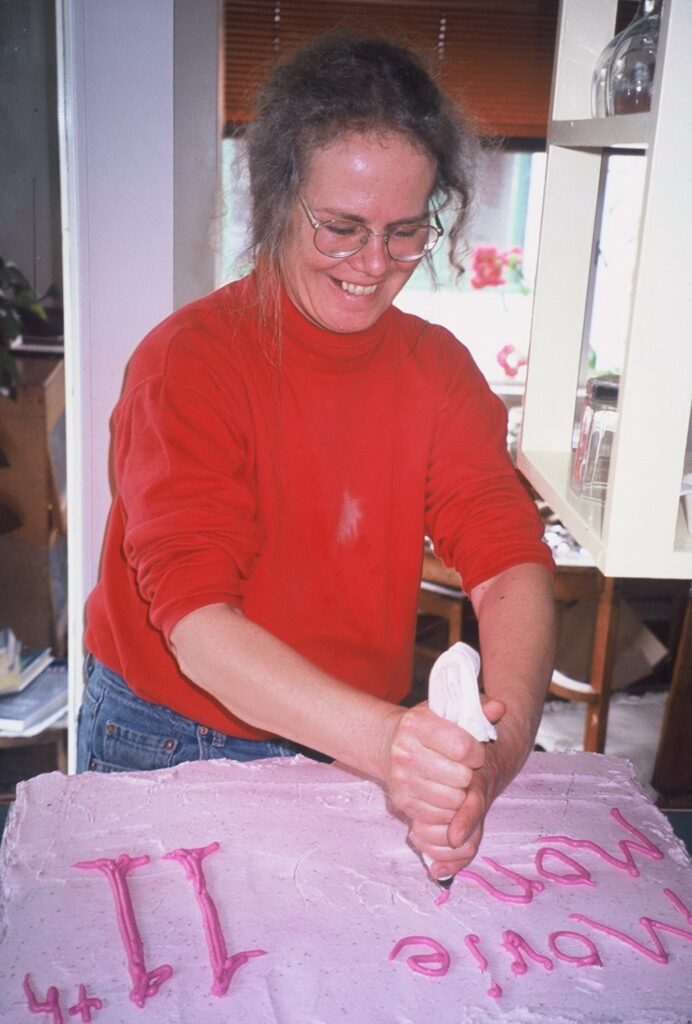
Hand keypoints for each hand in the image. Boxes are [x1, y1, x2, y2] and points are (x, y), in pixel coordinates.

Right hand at [383, 702, 485, 829]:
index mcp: (415, 724)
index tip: (474, 752)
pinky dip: (450, 809)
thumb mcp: (449, 711)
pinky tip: (446, 793)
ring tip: (456, 781)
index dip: (477, 753)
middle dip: (470, 773)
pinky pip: (440, 816)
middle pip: (460, 777)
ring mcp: (402, 778)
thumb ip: (476, 709)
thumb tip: (499, 708)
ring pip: (452, 800)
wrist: (391, 743)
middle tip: (464, 767)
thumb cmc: (428, 727)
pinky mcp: (403, 801)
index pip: (461, 747)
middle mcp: (404, 751)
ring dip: (462, 793)